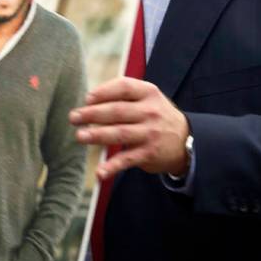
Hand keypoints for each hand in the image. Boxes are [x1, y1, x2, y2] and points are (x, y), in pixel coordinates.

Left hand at [69, 77, 188, 179]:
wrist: (186, 140)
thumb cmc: (157, 115)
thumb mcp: (148, 98)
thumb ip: (124, 94)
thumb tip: (89, 100)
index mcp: (149, 93)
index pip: (124, 87)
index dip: (104, 92)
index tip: (87, 98)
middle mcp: (150, 112)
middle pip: (117, 111)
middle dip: (93, 114)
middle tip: (73, 117)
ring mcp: (150, 133)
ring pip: (120, 133)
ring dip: (98, 135)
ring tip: (80, 136)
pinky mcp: (148, 154)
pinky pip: (127, 160)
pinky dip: (112, 167)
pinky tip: (99, 172)